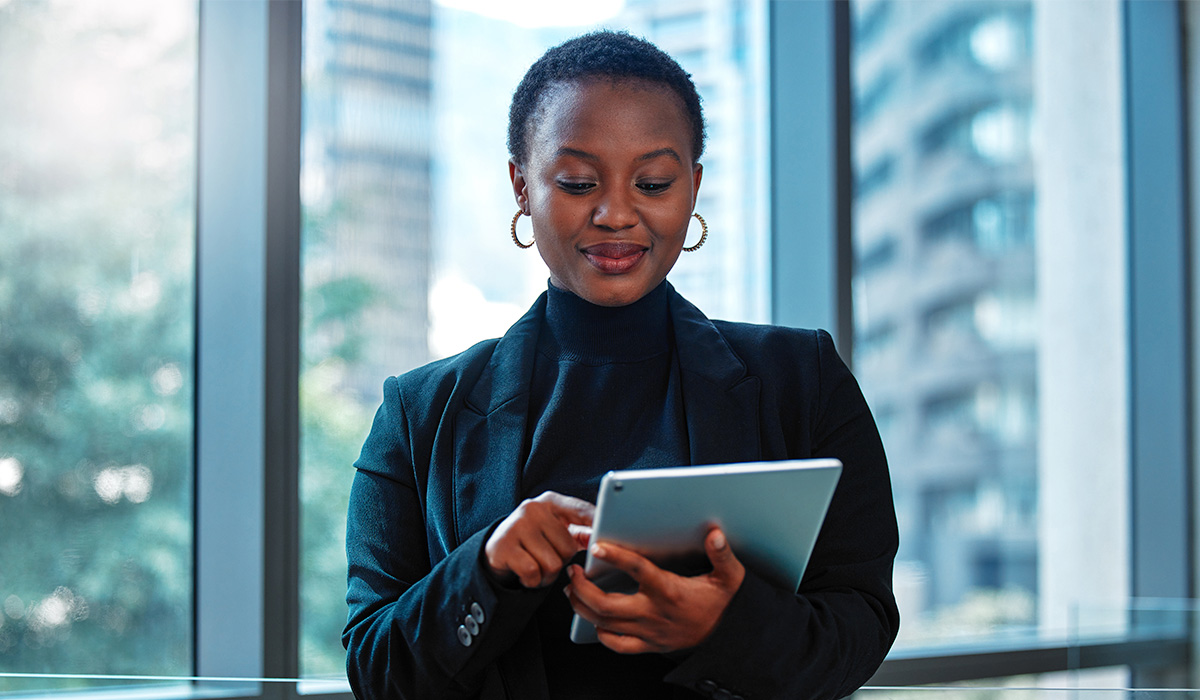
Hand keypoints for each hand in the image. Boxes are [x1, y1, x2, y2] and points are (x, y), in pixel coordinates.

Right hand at [484, 491, 593, 587]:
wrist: (497, 550)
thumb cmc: (534, 541)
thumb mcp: (555, 529)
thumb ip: (579, 530)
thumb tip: (600, 540)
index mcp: (551, 501)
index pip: (581, 510)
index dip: (596, 524)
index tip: (606, 536)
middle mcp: (533, 509)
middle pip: (568, 547)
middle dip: (562, 561)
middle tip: (547, 557)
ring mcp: (517, 526)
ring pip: (553, 564)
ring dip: (547, 575)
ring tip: (537, 566)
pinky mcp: (504, 547)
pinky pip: (533, 573)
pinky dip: (533, 581)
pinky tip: (525, 573)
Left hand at [565, 527, 745, 653]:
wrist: (726, 638)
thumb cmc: (722, 603)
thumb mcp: (728, 576)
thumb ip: (721, 554)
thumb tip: (715, 533)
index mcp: (669, 591)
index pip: (637, 570)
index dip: (616, 557)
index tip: (597, 546)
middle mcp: (653, 612)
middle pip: (607, 605)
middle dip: (582, 588)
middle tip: (573, 571)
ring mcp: (648, 631)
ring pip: (605, 624)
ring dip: (583, 607)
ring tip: (573, 590)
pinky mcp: (648, 645)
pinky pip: (617, 644)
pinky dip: (601, 634)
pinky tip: (593, 620)